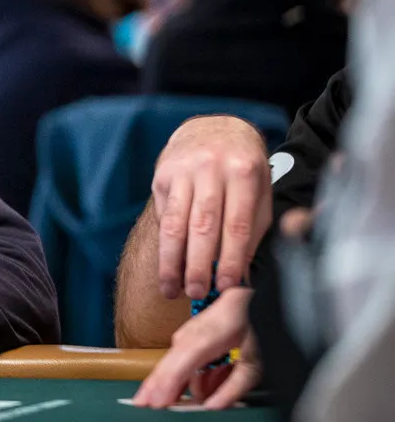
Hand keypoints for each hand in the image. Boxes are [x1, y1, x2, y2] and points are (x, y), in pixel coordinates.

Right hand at [132, 286, 259, 409]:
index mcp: (206, 338)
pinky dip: (182, 377)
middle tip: (142, 403)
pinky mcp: (188, 335)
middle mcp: (190, 334)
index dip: (167, 385)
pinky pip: (180, 360)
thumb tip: (213, 406)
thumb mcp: (254, 361)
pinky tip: (192, 390)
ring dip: (173, 384)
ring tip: (173, 402)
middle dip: (155, 386)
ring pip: (171, 363)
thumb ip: (234, 386)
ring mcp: (187, 333)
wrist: (249, 296)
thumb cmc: (254, 322)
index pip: (179, 365)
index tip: (157, 402)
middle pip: (167, 364)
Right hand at [153, 117, 271, 299]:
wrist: (212, 129)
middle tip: (196, 293)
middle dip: (198, 265)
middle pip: (202, 225)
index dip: (231, 259)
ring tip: (171, 288)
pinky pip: (163, 215)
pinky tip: (168, 264)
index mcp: (244, 172)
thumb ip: (254, 230)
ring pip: (175, 223)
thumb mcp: (260, 191)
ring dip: (172, 260)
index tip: (227, 286)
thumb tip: (243, 276)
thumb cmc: (243, 169)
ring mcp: (183, 170)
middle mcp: (211, 168)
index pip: (237, 224)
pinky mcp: (162, 175)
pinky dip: (165, 243)